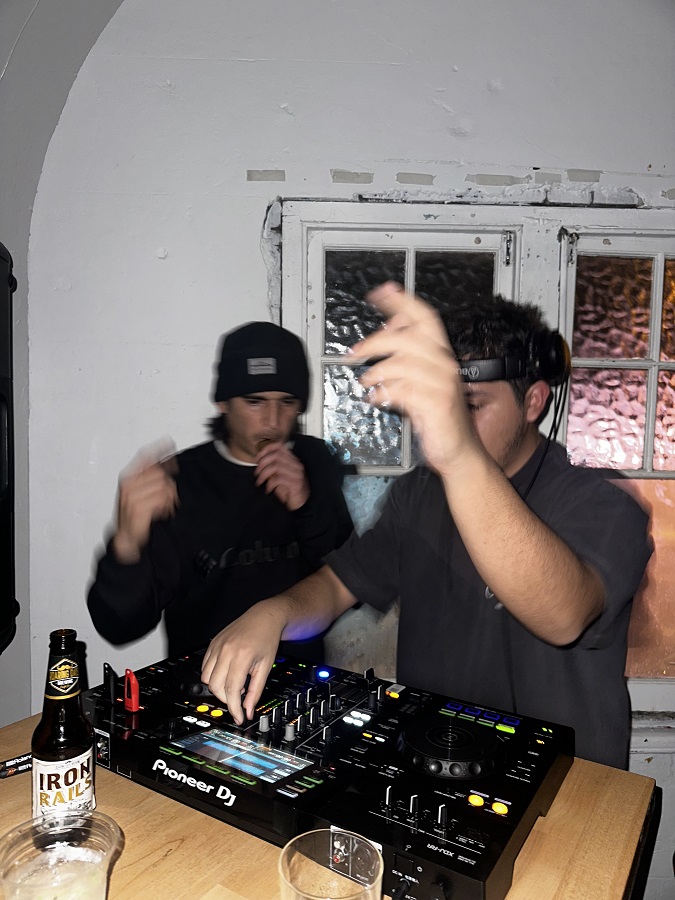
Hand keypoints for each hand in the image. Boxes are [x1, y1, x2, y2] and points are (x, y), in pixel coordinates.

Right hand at [112, 439, 178, 562]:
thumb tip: (166, 465)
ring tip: (167, 506)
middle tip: (171, 497)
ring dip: (169, 498)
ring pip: (163, 487)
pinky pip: (161, 500)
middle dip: (169, 485)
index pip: (144, 457)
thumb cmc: (133, 513)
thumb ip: (150, 478)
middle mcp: (128, 485)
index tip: (170, 442)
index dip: (159, 449)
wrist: (125, 537)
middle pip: (159, 473)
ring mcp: (132, 496)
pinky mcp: (138, 508)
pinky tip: (164, 511)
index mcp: (128, 478)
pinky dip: (166, 506)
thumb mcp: (138, 492)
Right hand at [201, 600, 287, 724]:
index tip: (239, 717)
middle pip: (215, 686)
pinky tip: (227, 672)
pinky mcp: (212, 643)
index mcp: (241, 656)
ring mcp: (217, 646)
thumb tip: (248, 711)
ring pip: (206, 678)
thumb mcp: (265, 667)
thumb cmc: (267, 638)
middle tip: (239, 697)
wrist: (264, 617)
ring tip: (234, 682)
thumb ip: (256, 691)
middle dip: (226, 698)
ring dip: (217, 687)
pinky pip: (204, 666)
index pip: (231, 690)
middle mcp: (226, 650)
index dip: (234, 708)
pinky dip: (212, 674)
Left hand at [254, 442, 309, 510]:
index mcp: (293, 460)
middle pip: (276, 456)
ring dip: (264, 474)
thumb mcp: (280, 476)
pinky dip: (270, 484)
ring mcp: (297, 474)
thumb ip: (273, 468)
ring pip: (275, 467)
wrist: (301, 504)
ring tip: (259, 482)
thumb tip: (259, 463)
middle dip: (262, 463)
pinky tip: (268, 490)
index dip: (266, 449)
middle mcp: (296, 465)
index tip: (257, 458)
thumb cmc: (289, 490)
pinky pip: (278, 480)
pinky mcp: (296, 484)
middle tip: (256, 472)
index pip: (280, 447)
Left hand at [348, 282, 480, 474]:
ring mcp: (443, 384)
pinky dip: (384, 393)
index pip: (425, 318)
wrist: (458, 451)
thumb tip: (388, 330)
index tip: (380, 292)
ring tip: (366, 383)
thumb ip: (408, 357)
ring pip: (403, 363)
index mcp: (441, 355)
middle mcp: (445, 365)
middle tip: (354, 352)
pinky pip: (404, 390)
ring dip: (376, 372)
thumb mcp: (422, 381)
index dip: (402, 302)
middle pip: (408, 337)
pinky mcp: (437, 405)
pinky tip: (375, 399)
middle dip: (375, 341)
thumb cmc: (437, 416)